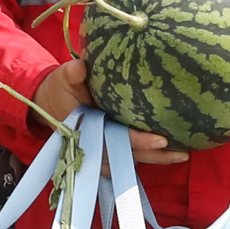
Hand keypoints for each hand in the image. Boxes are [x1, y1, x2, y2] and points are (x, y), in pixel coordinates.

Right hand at [31, 55, 183, 162]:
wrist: (47, 103)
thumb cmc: (60, 88)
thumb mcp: (63, 78)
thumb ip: (72, 74)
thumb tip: (80, 67)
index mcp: (85, 127)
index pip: (115, 138)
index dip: (138, 141)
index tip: (161, 140)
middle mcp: (94, 142)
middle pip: (127, 155)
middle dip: (154, 156)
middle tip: (181, 152)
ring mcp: (99, 149)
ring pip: (129, 161)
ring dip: (155, 160)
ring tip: (182, 155)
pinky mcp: (105, 149)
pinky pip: (127, 160)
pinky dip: (147, 159)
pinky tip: (169, 155)